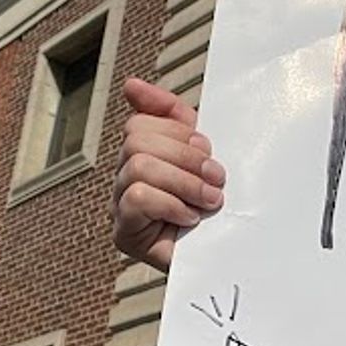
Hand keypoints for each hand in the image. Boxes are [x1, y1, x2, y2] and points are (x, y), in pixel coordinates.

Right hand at [112, 78, 224, 270]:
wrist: (225, 260)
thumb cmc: (215, 209)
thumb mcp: (201, 155)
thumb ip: (174, 118)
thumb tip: (131, 84)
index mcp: (143, 154)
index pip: (141, 121)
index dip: (176, 129)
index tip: (206, 146)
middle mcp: (125, 175)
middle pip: (137, 140)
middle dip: (185, 156)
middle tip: (216, 178)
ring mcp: (120, 204)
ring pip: (138, 166)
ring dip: (183, 182)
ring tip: (209, 200)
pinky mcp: (124, 232)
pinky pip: (138, 198)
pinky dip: (171, 205)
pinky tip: (190, 219)